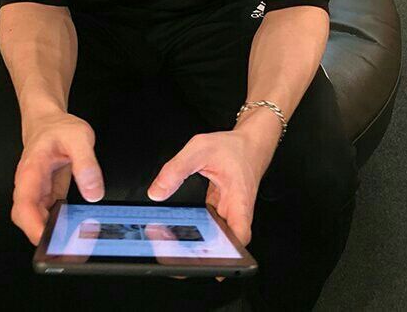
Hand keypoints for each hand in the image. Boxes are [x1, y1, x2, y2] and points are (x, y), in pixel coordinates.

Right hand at [11, 111, 104, 245]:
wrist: (49, 122)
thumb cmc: (58, 128)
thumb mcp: (79, 138)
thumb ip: (86, 164)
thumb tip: (93, 192)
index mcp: (31, 171)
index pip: (24, 205)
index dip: (32, 226)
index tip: (47, 239)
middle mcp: (30, 184)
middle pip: (26, 218)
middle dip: (42, 235)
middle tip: (65, 245)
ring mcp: (37, 191)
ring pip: (36, 219)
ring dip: (51, 231)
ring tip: (73, 238)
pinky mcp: (46, 194)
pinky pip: (48, 214)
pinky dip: (58, 223)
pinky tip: (73, 225)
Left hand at [147, 114, 279, 281]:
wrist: (250, 142)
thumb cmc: (232, 146)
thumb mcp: (200, 149)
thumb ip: (176, 169)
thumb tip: (156, 193)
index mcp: (238, 199)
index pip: (239, 236)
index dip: (228, 255)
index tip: (212, 265)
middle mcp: (236, 211)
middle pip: (224, 243)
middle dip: (203, 254)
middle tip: (179, 259)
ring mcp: (228, 212)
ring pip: (215, 237)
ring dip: (197, 244)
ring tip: (171, 248)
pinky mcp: (220, 209)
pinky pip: (208, 226)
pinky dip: (194, 230)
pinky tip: (176, 231)